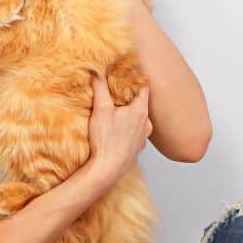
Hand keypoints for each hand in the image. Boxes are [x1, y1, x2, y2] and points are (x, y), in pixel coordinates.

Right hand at [83, 72, 151, 188]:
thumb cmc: (106, 141)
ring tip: (118, 113)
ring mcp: (142, 139)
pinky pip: (134, 135)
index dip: (136, 79)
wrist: (107, 170)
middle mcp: (146, 125)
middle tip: (120, 92)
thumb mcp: (101, 109)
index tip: (129, 74)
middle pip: (142, 105)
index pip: (144, 88)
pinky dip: (128, 130)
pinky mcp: (135, 150)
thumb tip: (96, 73)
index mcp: (140, 112)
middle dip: (131, 98)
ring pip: (139, 121)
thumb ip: (100, 88)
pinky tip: (117, 132)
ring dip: (130, 116)